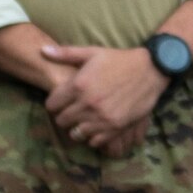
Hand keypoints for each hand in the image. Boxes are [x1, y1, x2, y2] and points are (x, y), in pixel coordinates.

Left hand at [44, 45, 169, 150]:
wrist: (150, 70)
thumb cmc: (120, 59)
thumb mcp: (92, 52)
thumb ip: (66, 54)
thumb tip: (42, 51)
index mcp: (78, 84)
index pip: (51, 105)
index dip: (54, 103)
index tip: (61, 101)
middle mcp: (88, 103)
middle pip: (62, 121)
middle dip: (64, 116)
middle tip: (72, 111)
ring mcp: (102, 118)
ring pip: (76, 133)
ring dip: (77, 128)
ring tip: (84, 120)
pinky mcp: (115, 128)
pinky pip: (94, 141)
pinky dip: (93, 136)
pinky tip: (96, 126)